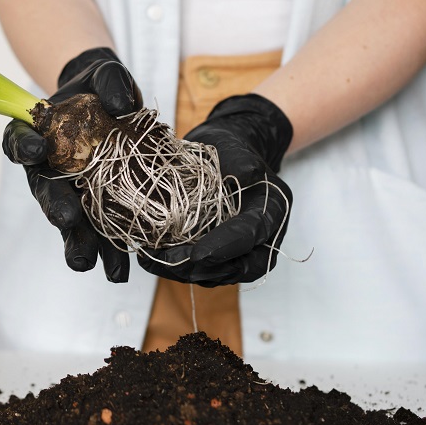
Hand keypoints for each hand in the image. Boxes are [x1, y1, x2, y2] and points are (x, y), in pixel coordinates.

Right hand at [2, 48, 140, 281]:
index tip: (36, 151)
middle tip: (66, 220)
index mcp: (35, 134)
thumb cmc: (100, 87)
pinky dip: (109, 252)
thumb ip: (110, 82)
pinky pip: (98, 233)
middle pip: (44, 191)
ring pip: (68, 221)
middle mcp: (46, 170)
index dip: (24, 146)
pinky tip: (120, 270)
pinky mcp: (94, 210)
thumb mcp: (106, 75)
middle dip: (56, 207)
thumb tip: (121, 105)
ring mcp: (69, 193)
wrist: (115, 105)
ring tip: (87, 263)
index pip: (19, 140)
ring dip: (78, 243)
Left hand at [138, 94, 293, 285]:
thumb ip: (243, 163)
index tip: (198, 253)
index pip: (251, 236)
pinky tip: (153, 259)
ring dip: (185, 272)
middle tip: (168, 261)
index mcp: (272, 212)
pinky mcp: (220, 255)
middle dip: (201, 268)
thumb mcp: (237, 150)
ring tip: (154, 261)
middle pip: (238, 268)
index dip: (225, 247)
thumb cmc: (231, 152)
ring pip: (218, 274)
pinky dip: (179, 269)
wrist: (225, 156)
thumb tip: (247, 175)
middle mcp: (262, 239)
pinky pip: (203, 270)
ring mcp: (241, 252)